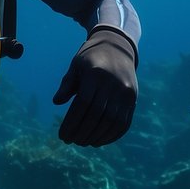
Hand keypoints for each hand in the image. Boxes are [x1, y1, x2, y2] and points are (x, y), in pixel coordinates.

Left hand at [52, 28, 137, 146]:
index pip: (83, 104)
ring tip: (83, 142)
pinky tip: (99, 141)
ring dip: (96, 136)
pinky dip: (111, 135)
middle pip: (97, 115)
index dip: (72, 122)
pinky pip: (124, 122)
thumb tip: (57, 102)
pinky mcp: (133, 99)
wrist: (118, 46)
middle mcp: (113, 83)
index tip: (62, 135)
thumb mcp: (76, 66)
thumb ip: (67, 84)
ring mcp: (126, 92)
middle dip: (82, 132)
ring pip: (112, 122)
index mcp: (96, 73)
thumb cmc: (91, 58)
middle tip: (71, 141)